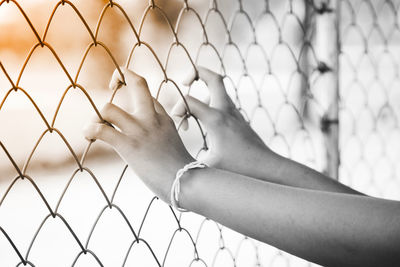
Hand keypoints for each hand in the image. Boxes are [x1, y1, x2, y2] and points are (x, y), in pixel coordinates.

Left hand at [84, 67, 193, 202]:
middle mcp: (152, 118)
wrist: (187, 182)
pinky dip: (89, 130)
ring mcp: (140, 130)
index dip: (134, 89)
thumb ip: (160, 137)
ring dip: (96, 116)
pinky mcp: (129, 145)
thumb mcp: (173, 145)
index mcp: (164, 118)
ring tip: (93, 127)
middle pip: (137, 83)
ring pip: (109, 108)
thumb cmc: (182, 171)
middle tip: (112, 82)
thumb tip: (148, 145)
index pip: (148, 94)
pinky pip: (100, 129)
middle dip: (121, 75)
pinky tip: (89, 137)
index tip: (127, 94)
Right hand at [172, 67, 278, 178]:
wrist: (267, 168)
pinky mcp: (238, 118)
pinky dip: (210, 100)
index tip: (180, 128)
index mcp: (216, 120)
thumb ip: (188, 164)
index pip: (189, 100)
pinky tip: (204, 118)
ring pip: (219, 86)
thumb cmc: (240, 169)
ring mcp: (234, 113)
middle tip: (184, 81)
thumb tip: (171, 167)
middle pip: (213, 77)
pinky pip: (222, 99)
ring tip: (192, 106)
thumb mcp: (209, 168)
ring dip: (203, 87)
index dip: (177, 109)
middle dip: (195, 72)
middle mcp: (226, 111)